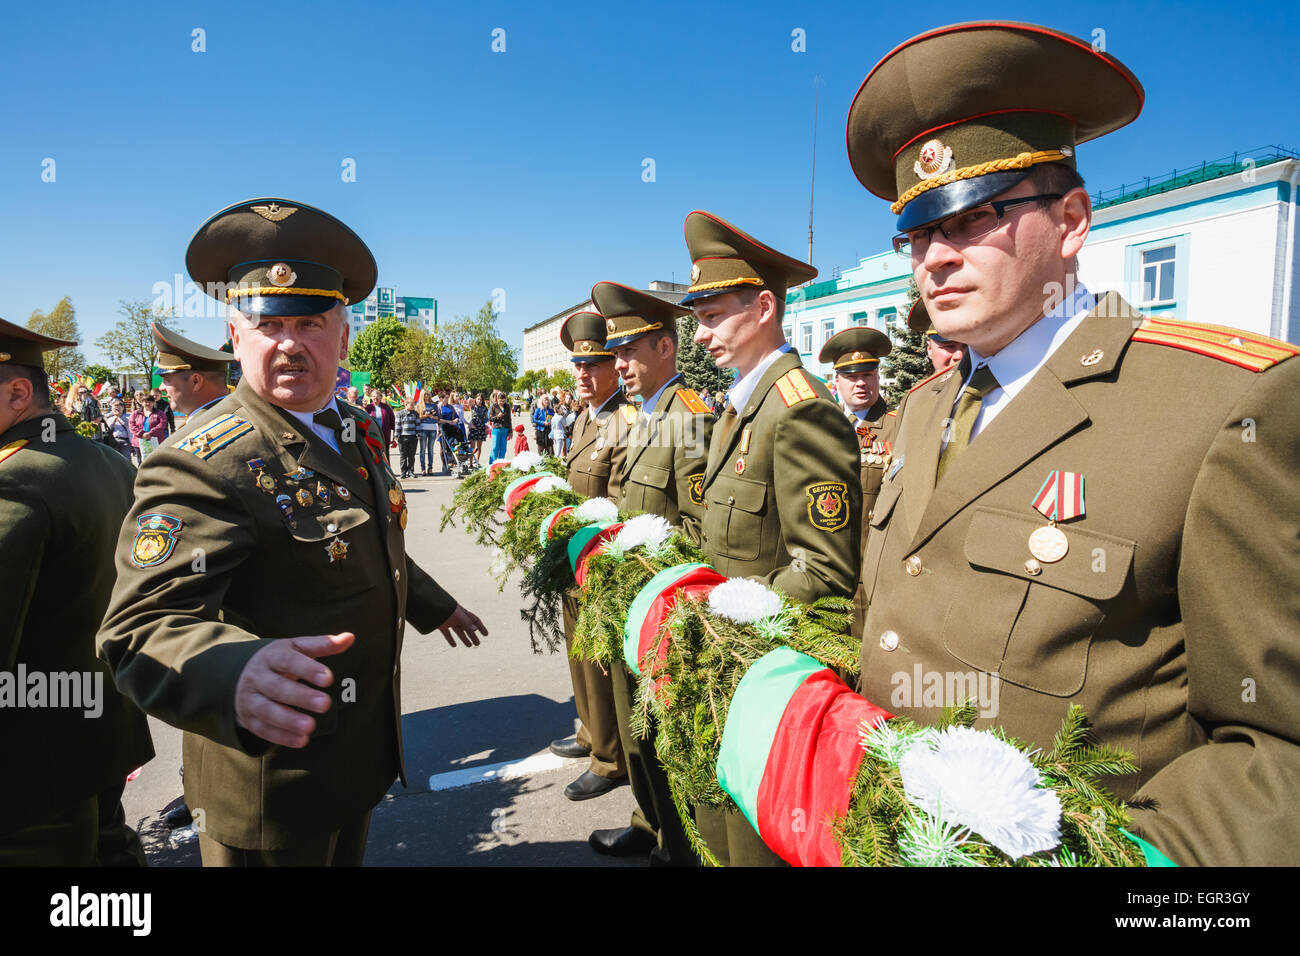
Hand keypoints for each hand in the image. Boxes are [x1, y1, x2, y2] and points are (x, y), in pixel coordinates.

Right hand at [234, 633, 354, 747]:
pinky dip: (281, 736)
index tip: (328, 678)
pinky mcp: (249, 719)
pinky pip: (263, 729)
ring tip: (311, 726)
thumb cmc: (280, 660)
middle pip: (277, 687)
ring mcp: (250, 699)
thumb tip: (350, 637)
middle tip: (325, 704)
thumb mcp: (297, 648)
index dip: (307, 669)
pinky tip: (301, 740)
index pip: (288, 661)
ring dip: (288, 720)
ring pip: (266, 710)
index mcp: (272, 656)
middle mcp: (257, 677)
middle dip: (301, 697)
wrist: (242, 676)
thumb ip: (323, 645)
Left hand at [437, 605, 487, 647]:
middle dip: (473, 636)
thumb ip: (466, 622)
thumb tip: (475, 630)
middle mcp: (457, 617)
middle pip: (467, 627)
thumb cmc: (445, 609)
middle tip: (477, 644)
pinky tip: (454, 646)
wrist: (430, 605)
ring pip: (458, 631)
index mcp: (463, 613)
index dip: (481, 627)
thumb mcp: (457, 616)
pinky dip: (450, 639)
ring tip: (469, 646)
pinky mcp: (441, 625)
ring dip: (464, 638)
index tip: (486, 635)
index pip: (474, 620)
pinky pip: (447, 634)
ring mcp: (449, 621)